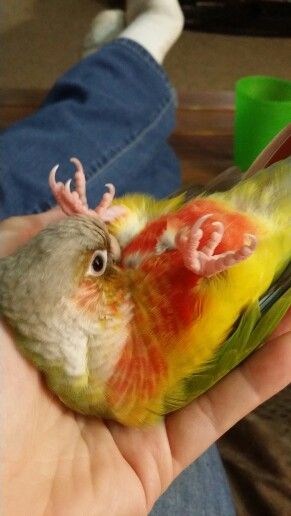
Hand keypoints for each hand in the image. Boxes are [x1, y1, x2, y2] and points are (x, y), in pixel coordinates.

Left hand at [1, 213, 290, 514]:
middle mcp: (104, 359)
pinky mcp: (158, 453)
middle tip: (256, 244)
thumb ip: (37, 242)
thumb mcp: (1, 292)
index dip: (165, 244)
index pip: (126, 273)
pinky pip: (216, 410)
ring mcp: (134, 406)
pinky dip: (260, 377)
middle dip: (215, 279)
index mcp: (66, 321)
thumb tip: (93, 212)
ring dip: (252, 321)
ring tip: (289, 284)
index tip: (202, 215)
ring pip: (204, 357)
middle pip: (171, 312)